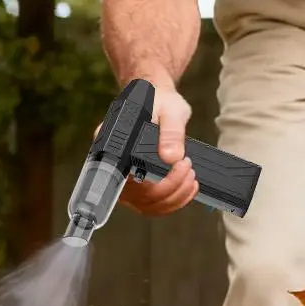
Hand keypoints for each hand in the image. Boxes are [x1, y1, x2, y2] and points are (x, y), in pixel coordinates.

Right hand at [119, 82, 198, 216]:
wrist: (158, 100)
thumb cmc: (160, 101)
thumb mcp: (169, 110)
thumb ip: (171, 132)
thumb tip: (171, 157)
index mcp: (113, 143)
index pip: (124, 176)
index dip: (150, 181)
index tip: (178, 164)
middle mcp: (114, 165)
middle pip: (137, 196)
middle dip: (170, 187)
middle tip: (188, 166)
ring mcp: (125, 179)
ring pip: (147, 205)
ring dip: (174, 197)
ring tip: (191, 175)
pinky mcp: (139, 185)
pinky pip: (154, 205)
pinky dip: (174, 201)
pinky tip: (189, 187)